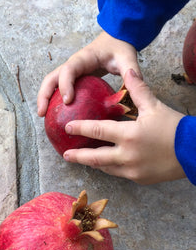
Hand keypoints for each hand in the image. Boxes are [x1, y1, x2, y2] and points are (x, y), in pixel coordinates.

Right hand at [37, 31, 139, 116]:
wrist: (116, 39)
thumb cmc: (119, 48)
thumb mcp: (127, 58)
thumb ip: (131, 71)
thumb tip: (133, 89)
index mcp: (83, 58)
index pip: (69, 70)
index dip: (65, 84)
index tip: (67, 100)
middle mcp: (72, 65)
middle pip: (51, 78)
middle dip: (44, 94)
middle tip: (42, 113)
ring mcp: (70, 72)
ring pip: (50, 84)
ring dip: (44, 99)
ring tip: (42, 116)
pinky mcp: (71, 79)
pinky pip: (58, 89)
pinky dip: (52, 101)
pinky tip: (54, 116)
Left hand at [63, 69, 185, 184]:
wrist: (194, 152)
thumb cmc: (174, 128)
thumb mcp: (155, 107)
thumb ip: (138, 90)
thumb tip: (128, 70)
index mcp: (129, 134)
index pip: (98, 131)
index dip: (81, 128)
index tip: (68, 127)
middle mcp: (127, 155)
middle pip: (95, 157)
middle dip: (78, 157)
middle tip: (65, 155)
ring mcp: (131, 170)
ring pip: (105, 167)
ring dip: (93, 163)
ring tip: (82, 159)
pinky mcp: (137, 179)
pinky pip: (117, 173)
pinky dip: (109, 167)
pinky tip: (104, 163)